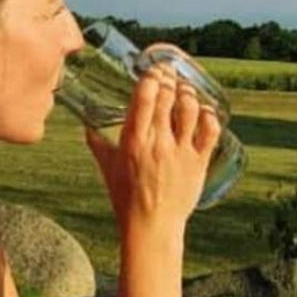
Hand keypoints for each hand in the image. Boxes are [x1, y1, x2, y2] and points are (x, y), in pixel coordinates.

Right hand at [85, 64, 219, 233]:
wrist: (151, 226)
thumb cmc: (126, 197)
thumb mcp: (107, 167)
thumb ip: (97, 143)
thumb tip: (87, 125)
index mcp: (133, 140)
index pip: (144, 97)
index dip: (151, 77)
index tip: (152, 70)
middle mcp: (158, 142)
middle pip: (167, 97)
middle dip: (168, 79)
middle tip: (168, 72)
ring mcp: (180, 151)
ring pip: (190, 109)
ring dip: (188, 93)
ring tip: (184, 88)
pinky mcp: (198, 162)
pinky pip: (210, 131)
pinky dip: (209, 115)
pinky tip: (204, 110)